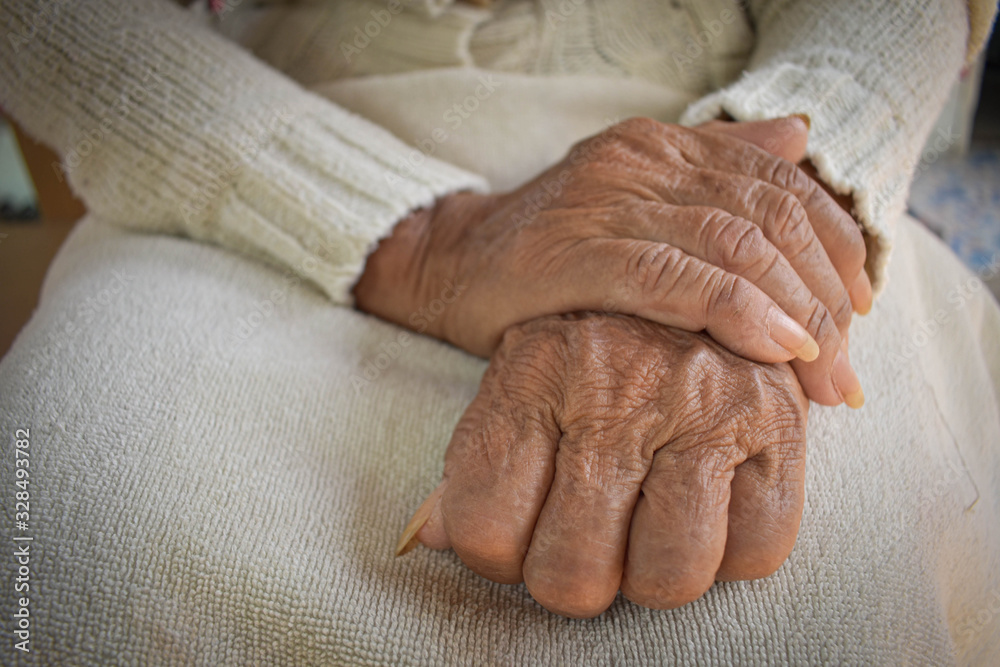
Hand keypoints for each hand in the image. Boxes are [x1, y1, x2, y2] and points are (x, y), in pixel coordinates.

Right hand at [354, 117, 866, 406]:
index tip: (861, 306)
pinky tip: (779, 348)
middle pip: (768, 217)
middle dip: (825, 292)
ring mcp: (609, 202)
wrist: (447, 264)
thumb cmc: (546, 253)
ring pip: (735, 245)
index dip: (833, 243)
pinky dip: (739, 312)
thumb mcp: (634, 203)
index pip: (778, 182)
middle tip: (848, 365)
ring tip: (828, 372)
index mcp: (661, 148)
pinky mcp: (578, 251)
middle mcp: (642, 162)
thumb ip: (713, 169)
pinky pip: (677, 277)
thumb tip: (797, 139)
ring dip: (797, 311)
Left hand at [398, 313, 807, 617]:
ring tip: (648, 532)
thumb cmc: (592, 343)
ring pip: (668, 575)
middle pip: (571, 573)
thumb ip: (473, 463)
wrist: (696, 264)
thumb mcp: (518, 377)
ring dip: (652, 575)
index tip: (516, 537)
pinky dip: (730, 553)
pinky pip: (757, 549)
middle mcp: (616, 385)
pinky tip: (710, 510)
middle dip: (572, 578)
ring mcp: (702, 402)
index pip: (484, 526)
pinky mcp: (778, 418)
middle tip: (585, 545)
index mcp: (533, 369)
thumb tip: (432, 537)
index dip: (495, 555)